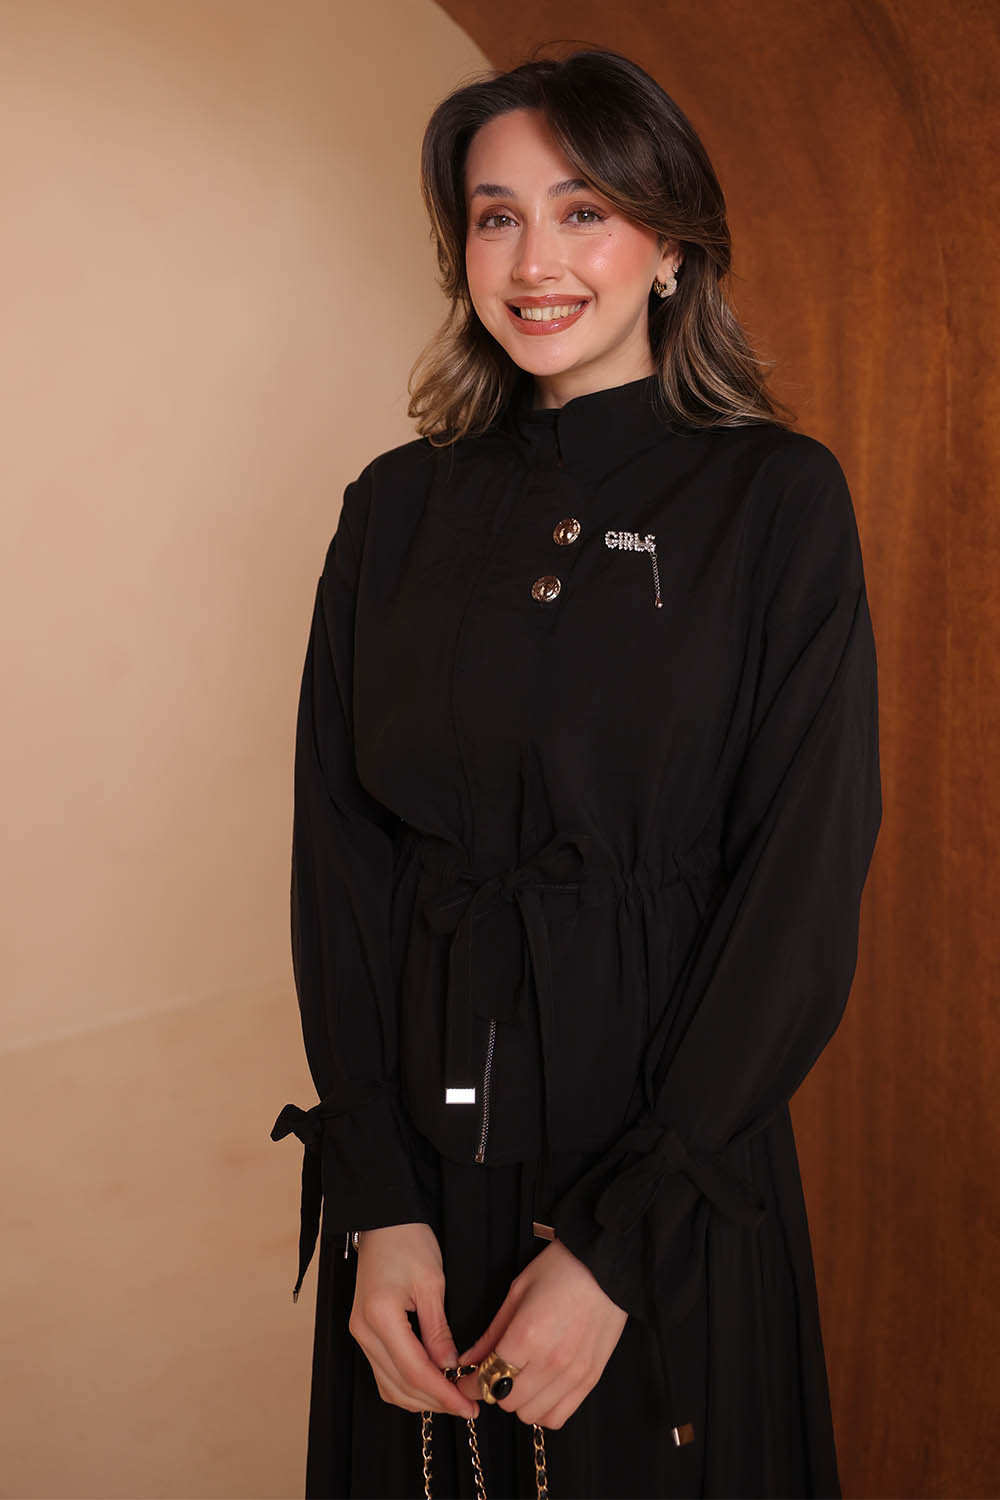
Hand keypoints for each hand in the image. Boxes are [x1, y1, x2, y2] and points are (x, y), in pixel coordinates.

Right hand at [348, 1222, 478, 1418]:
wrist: (383, 1219)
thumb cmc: (409, 1240)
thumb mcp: (431, 1282)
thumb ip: (438, 1329)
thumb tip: (449, 1367)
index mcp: (380, 1316)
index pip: (414, 1371)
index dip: (442, 1394)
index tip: (467, 1405)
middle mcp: (363, 1330)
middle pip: (399, 1385)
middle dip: (434, 1402)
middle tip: (465, 1407)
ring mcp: (359, 1332)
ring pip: (388, 1384)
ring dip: (419, 1397)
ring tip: (450, 1398)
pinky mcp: (362, 1330)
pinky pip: (382, 1371)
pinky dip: (405, 1384)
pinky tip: (429, 1383)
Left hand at [456, 1239, 627, 1429]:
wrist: (606, 1264)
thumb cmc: (561, 1268)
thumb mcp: (518, 1292)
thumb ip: (491, 1333)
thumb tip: (468, 1360)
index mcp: (526, 1336)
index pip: (487, 1380)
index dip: (470, 1384)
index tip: (466, 1380)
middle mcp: (550, 1362)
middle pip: (507, 1402)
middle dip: (493, 1389)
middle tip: (493, 1372)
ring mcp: (573, 1374)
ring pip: (531, 1415)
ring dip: (519, 1402)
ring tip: (518, 1379)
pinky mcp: (590, 1379)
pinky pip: (559, 1416)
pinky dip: (543, 1409)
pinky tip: (540, 1389)